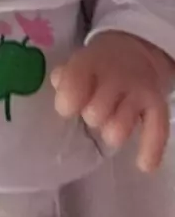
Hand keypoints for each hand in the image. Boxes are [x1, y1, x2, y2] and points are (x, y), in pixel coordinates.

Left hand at [51, 31, 173, 172]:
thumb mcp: (78, 63)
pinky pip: (157, 131)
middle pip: (95, 114)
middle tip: (93, 110)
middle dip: (91, 117)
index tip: (69, 108)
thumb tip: (60, 86)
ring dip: (112, 132)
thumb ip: (65, 77)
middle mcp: (116, 75)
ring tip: (110, 124)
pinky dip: (150, 151)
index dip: (67, 103)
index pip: (73, 85)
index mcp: (90, 62)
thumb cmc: (97, 67)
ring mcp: (138, 90)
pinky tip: (143, 165)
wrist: (133, 52)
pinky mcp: (157, 104)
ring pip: (119, 129)